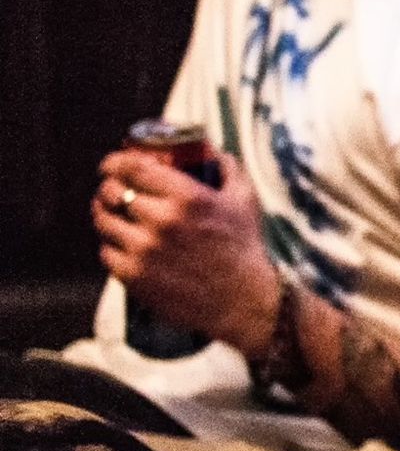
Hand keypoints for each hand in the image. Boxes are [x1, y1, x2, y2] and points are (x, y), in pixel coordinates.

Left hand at [94, 146, 281, 355]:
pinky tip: (122, 243)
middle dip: (109, 187)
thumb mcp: (244, 199)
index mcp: (187, 197)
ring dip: (105, 214)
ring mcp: (144, 250)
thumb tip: (211, 150)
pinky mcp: (134, 276)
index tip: (112, 164)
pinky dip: (111, 244)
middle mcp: (161, 220)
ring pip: (104, 221)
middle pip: (113, 192)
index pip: (134, 168)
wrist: (243, 300)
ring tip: (112, 214)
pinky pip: (106, 252)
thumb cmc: (244, 248)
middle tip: (113, 189)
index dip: (115, 161)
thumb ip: (228, 168)